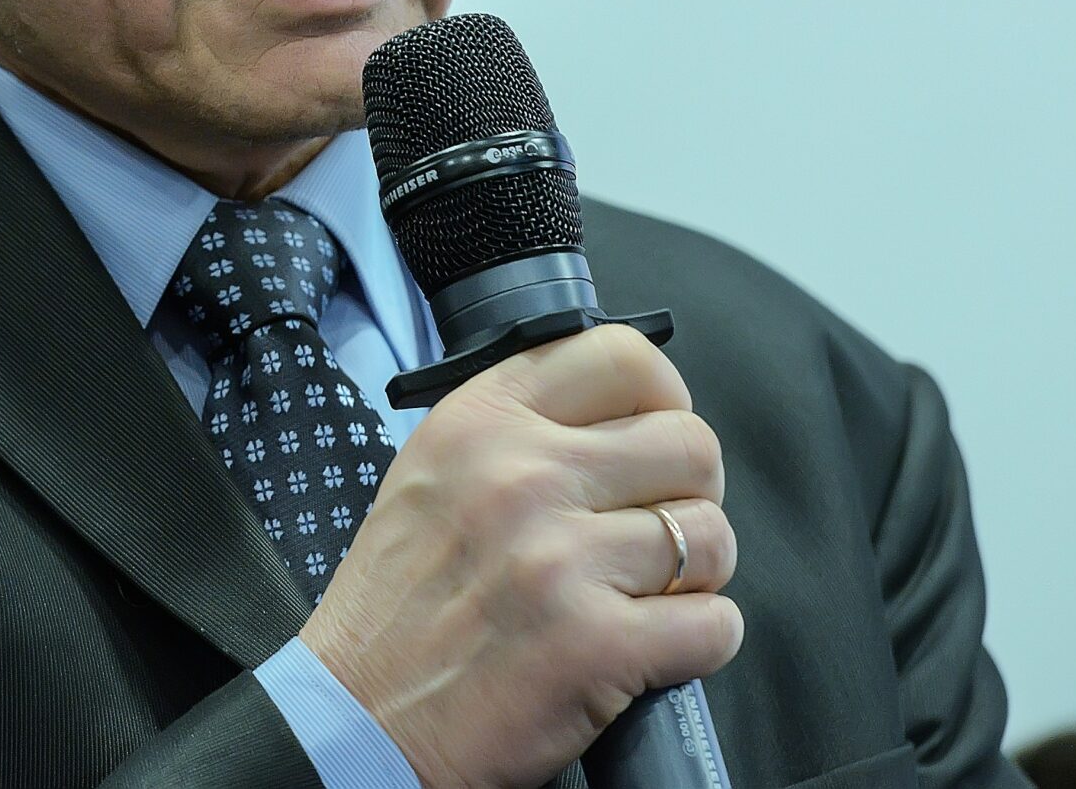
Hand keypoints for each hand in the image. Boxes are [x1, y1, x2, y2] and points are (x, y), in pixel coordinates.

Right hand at [296, 324, 742, 788]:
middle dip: (690, 492)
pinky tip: (654, 647)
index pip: (620, 355)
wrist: (359, 719)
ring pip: (712, 536)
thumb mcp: (431, 474)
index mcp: (480, 423)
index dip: (661, 398)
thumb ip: (519, 430)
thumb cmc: (397, 607)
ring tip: (649, 594)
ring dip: (698, 573)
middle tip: (657, 529)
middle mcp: (522, 477)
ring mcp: (562, 560)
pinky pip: (716, 623)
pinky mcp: (598, 645)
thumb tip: (626, 418)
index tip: (654, 436)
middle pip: (690, 444)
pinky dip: (700, 640)